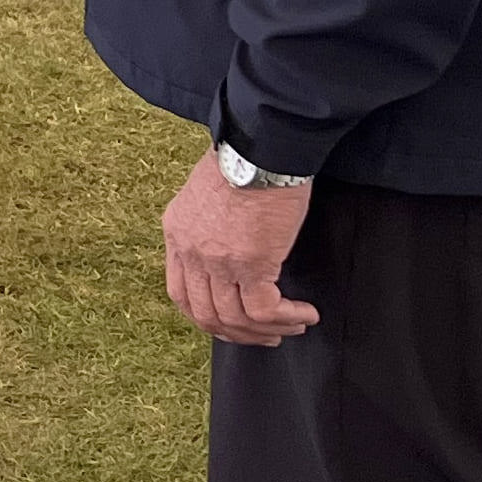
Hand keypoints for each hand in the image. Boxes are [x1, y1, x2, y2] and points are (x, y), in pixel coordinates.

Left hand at [160, 149, 319, 346]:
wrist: (261, 146)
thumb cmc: (243, 158)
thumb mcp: (207, 191)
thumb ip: (209, 222)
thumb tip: (228, 244)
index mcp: (177, 233)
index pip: (180, 294)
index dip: (205, 316)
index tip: (230, 323)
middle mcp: (191, 252)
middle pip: (206, 314)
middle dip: (238, 333)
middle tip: (265, 334)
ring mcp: (218, 262)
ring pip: (235, 318)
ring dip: (267, 329)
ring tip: (293, 326)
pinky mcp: (251, 264)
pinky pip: (264, 310)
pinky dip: (286, 318)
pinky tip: (305, 315)